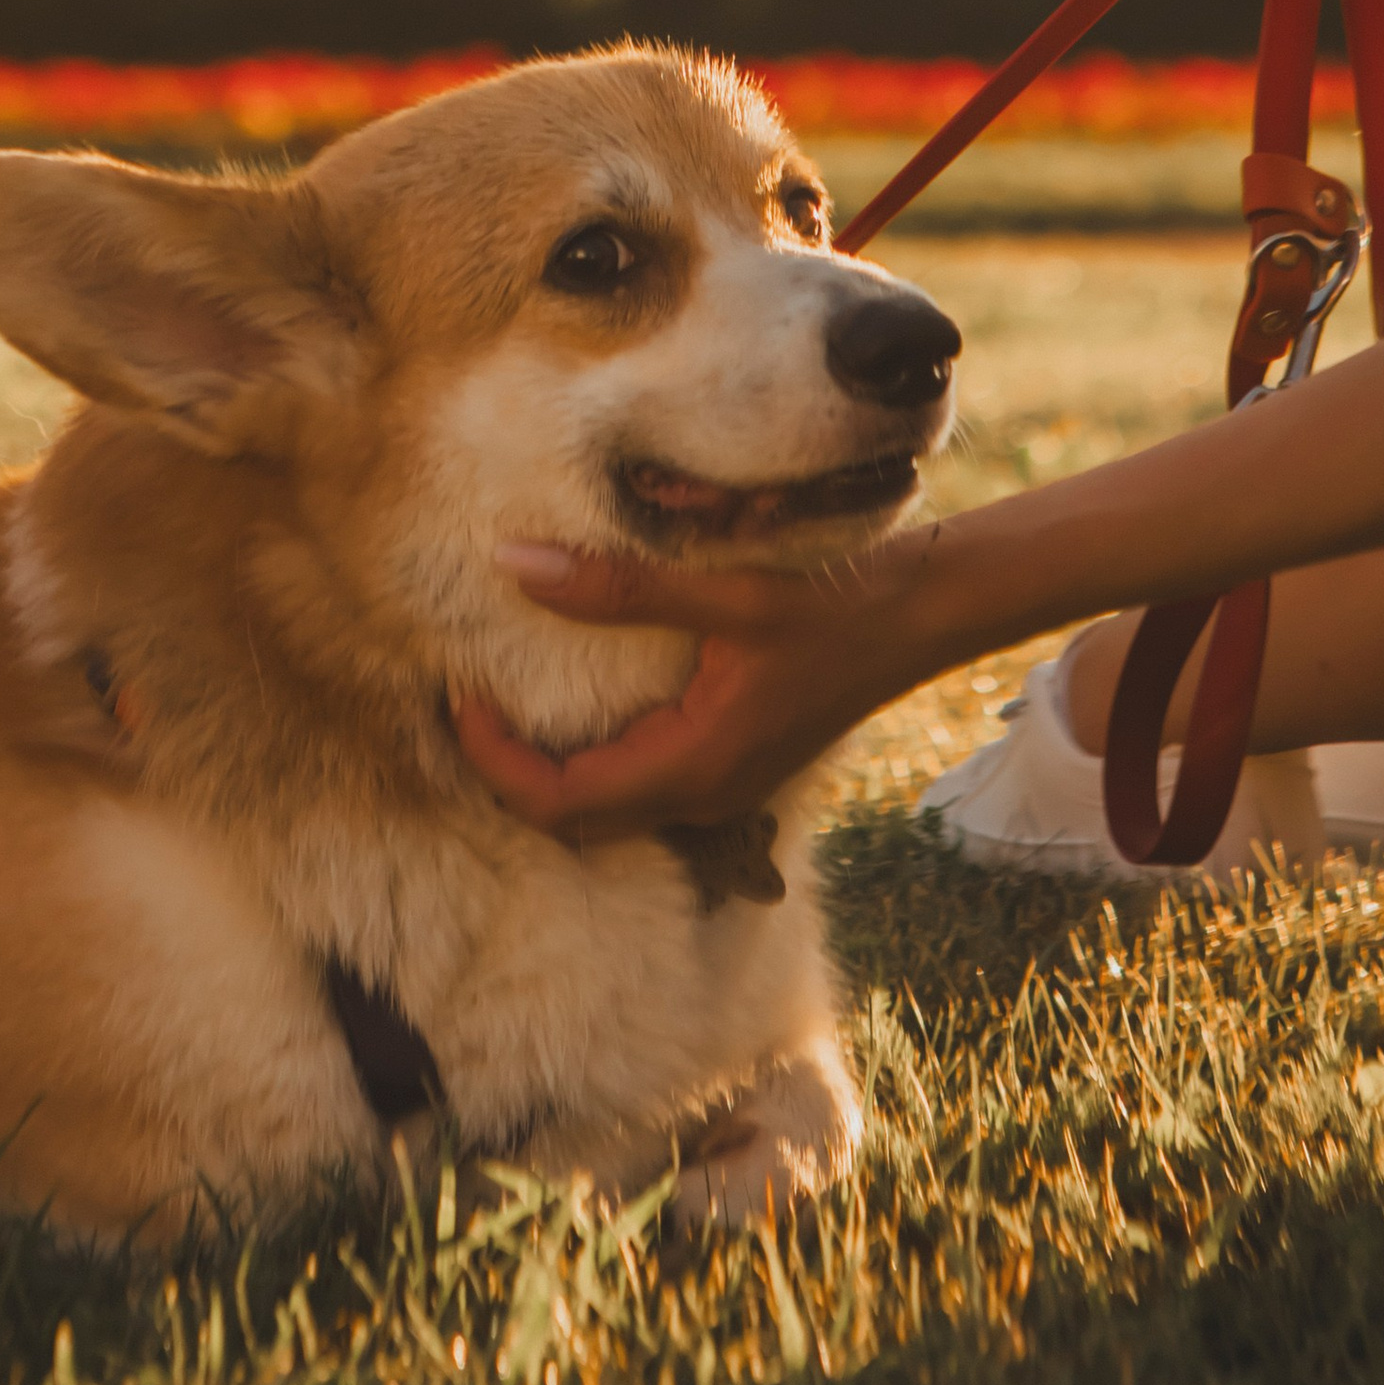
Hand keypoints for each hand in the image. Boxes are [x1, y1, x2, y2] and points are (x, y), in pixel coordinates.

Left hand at [451, 527, 951, 838]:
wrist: (925, 615)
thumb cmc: (835, 601)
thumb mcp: (725, 588)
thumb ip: (618, 587)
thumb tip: (513, 566)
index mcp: (693, 765)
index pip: (557, 800)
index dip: (491, 759)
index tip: (458, 693)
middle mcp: (703, 793)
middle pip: (572, 818)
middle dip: (505, 771)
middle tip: (464, 697)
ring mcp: (721, 786)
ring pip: (605, 810)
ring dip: (545, 770)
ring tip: (502, 698)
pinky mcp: (733, 763)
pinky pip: (640, 786)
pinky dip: (590, 760)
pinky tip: (575, 701)